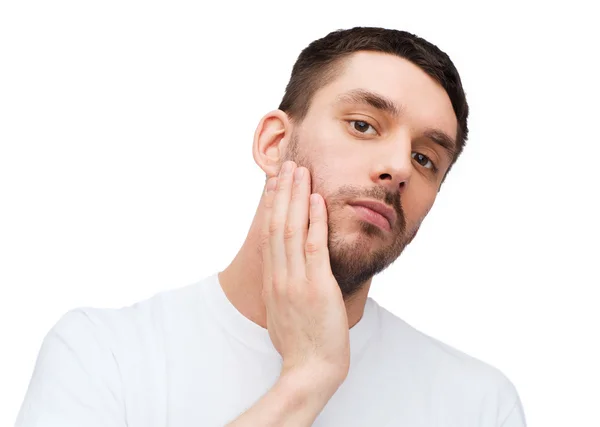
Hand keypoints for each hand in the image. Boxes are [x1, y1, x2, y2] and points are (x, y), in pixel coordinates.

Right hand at [260, 160, 349, 384]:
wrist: (309, 372)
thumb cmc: (300, 346)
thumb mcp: (281, 314)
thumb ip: (282, 291)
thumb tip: (285, 277)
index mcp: (271, 282)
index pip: (268, 235)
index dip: (271, 206)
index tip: (274, 184)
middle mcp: (279, 277)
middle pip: (276, 225)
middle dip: (282, 192)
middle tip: (287, 166)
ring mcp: (295, 281)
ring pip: (291, 229)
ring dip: (296, 197)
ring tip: (300, 171)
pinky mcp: (316, 287)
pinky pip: (313, 247)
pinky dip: (315, 221)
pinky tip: (317, 200)